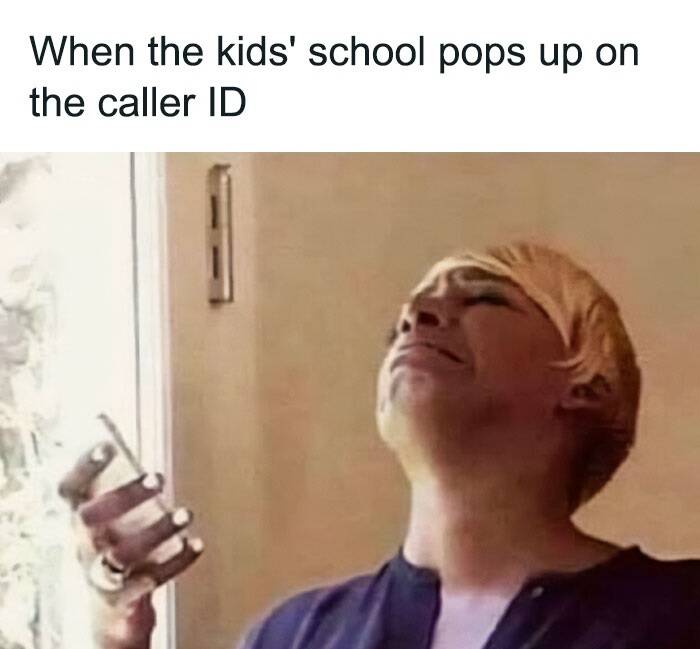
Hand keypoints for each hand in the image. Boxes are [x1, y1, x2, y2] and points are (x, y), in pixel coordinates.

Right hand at [58, 442, 202, 648]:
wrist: (111, 603)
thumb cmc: (118, 540)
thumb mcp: (114, 515)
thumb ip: (122, 484)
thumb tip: (138, 441)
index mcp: (79, 517)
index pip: (70, 489)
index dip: (83, 467)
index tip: (107, 445)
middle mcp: (83, 544)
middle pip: (92, 518)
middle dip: (124, 495)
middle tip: (158, 477)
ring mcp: (100, 572)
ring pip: (123, 552)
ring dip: (157, 530)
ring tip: (186, 513)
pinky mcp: (122, 597)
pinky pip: (149, 580)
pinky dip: (175, 562)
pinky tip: (195, 544)